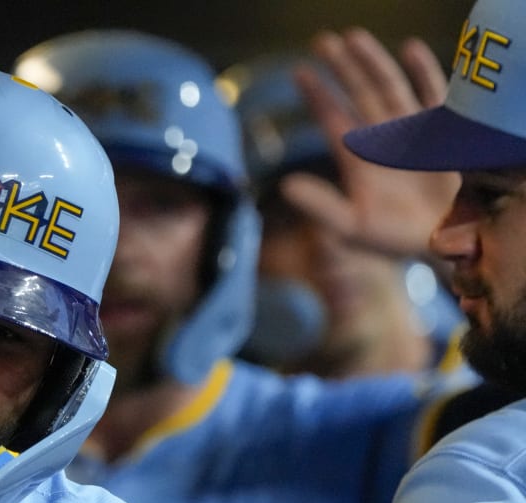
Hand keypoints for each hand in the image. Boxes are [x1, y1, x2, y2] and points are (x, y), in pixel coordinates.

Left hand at [286, 28, 458, 258]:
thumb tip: (284, 187)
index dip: (316, 95)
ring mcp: (410, 132)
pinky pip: (432, 96)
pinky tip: (410, 49)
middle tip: (322, 41)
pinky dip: (424, 73)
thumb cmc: (392, 237)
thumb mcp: (349, 225)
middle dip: (342, 68)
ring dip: (372, 63)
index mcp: (356, 157)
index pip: (332, 118)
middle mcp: (380, 138)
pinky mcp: (440, 133)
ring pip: (388, 88)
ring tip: (353, 38)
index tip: (299, 72)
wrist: (438, 243)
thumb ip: (319, 205)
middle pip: (358, 94)